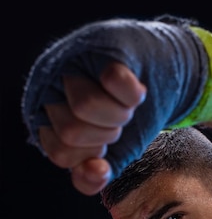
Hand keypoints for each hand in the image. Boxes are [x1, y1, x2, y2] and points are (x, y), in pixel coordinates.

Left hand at [39, 63, 146, 194]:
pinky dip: (133, 94)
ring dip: (120, 115)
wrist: (158, 72)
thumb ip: (91, 175)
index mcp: (45, 115)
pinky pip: (113, 80)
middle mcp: (50, 84)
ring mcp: (74, 59)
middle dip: (107, 134)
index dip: (91, 155)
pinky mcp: (103, 43)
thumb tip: (97, 171)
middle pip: (72, 132)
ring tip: (126, 105)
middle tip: (117, 120)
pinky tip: (136, 89)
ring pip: (85, 106)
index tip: (105, 142)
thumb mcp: (107, 152)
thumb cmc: (127, 114)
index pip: (61, 153)